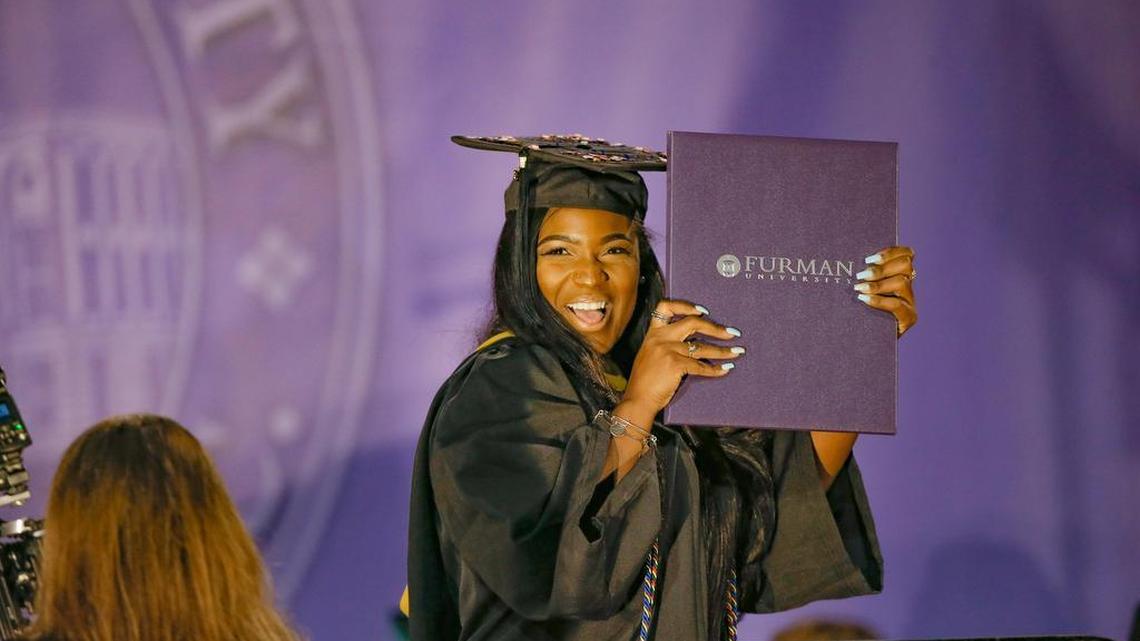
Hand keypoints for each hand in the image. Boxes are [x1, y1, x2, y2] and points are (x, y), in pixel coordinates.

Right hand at [614, 300, 742, 427]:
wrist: (638, 399)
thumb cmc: (644, 382)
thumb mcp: (649, 356)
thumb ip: (664, 346)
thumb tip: (691, 344)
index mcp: (653, 334)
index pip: (665, 307)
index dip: (685, 305)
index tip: (702, 311)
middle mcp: (660, 338)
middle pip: (693, 323)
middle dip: (716, 328)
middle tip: (732, 333)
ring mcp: (668, 350)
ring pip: (702, 347)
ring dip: (723, 350)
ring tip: (737, 352)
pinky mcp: (675, 364)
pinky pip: (701, 365)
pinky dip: (715, 369)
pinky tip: (725, 369)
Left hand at [855, 246, 917, 336]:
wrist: (863, 344)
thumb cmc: (856, 313)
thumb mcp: (860, 290)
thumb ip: (862, 276)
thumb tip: (844, 259)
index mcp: (900, 276)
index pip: (906, 255)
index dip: (890, 252)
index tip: (868, 259)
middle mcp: (908, 287)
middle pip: (905, 265)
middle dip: (881, 268)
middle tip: (860, 275)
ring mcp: (910, 303)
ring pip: (902, 282)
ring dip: (878, 284)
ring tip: (859, 288)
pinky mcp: (908, 318)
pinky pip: (896, 304)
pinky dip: (878, 300)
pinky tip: (862, 299)